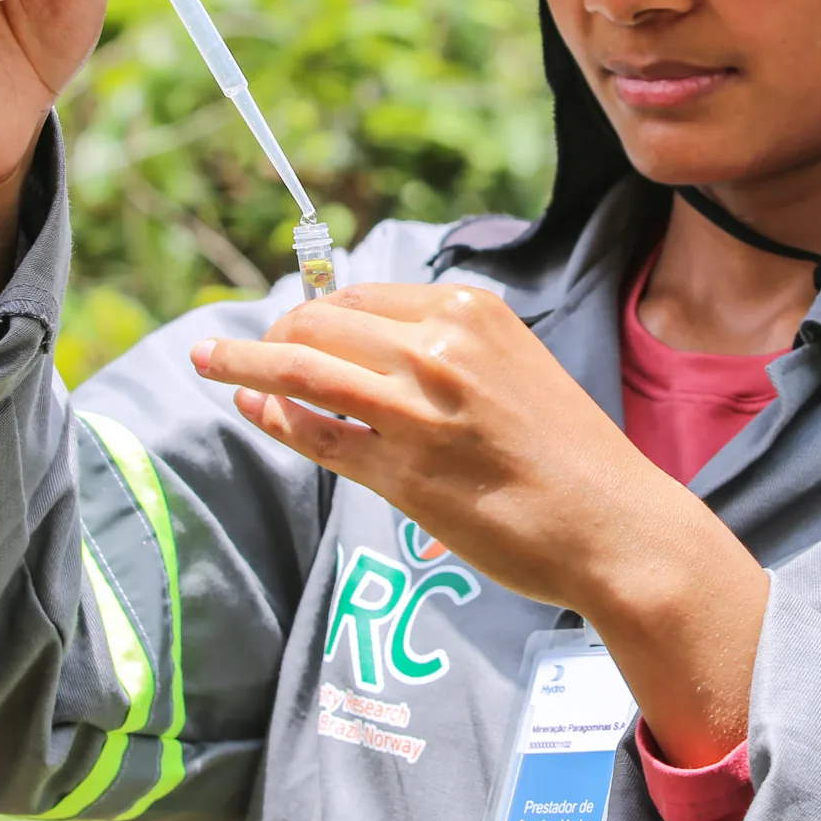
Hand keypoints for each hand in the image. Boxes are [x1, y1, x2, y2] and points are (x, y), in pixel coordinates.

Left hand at [190, 283, 769, 764]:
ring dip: (242, 360)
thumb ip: (447, 349)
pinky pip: (315, 434)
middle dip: (273, 329)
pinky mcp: (402, 473)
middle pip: (321, 321)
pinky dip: (273, 416)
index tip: (291, 321)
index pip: (362, 295)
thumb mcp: (516, 367)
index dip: (315, 309)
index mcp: (472, 312)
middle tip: (244, 348)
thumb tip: (361, 342)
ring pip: (302, 368)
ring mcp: (416, 411)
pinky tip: (252, 406)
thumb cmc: (570, 453)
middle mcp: (440, 349)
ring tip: (205, 360)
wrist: (615, 525)